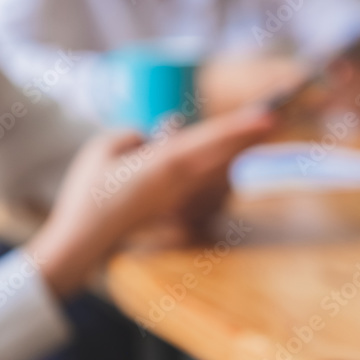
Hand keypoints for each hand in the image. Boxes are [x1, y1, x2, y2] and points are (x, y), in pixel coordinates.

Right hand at [27, 107, 273, 297]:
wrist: (85, 241)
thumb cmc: (88, 194)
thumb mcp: (103, 149)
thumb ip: (135, 133)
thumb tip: (168, 131)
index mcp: (163, 164)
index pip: (209, 140)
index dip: (239, 127)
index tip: (268, 118)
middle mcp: (182, 184)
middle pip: (225, 156)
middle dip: (250, 136)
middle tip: (274, 118)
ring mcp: (185, 203)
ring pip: (223, 175)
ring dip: (236, 155)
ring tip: (254, 135)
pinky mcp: (184, 216)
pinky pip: (213, 192)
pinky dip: (220, 177)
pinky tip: (225, 165)